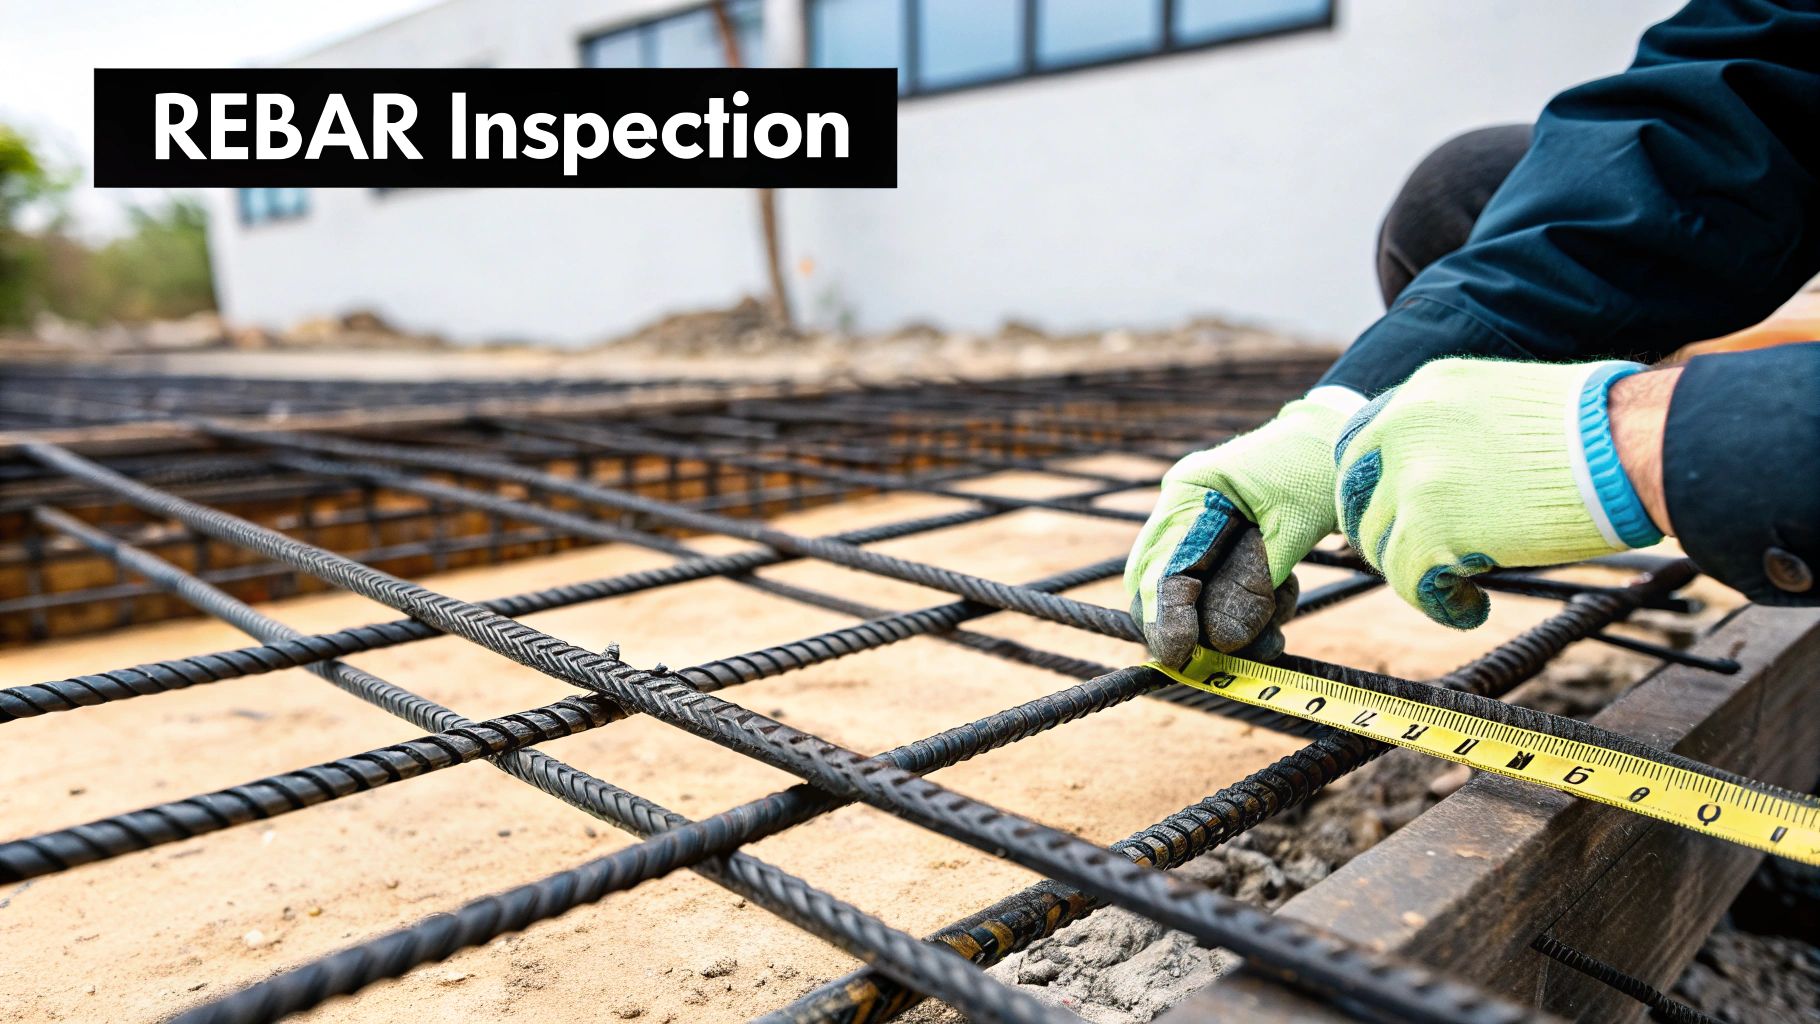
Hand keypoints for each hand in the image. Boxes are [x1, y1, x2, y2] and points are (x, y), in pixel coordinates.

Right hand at [1124, 392, 1359, 666]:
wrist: (1349, 441)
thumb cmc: (1320, 469)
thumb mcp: (1292, 528)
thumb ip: (1254, 583)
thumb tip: (1220, 641)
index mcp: (1190, 492)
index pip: (1160, 567)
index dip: (1165, 617)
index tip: (1182, 657)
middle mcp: (1184, 510)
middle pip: (1159, 586)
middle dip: (1193, 627)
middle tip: (1230, 658)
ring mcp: (1199, 527)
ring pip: (1190, 596)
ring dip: (1230, 621)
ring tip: (1279, 618)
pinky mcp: (1222, 543)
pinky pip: (1217, 590)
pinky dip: (1248, 609)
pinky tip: (1282, 600)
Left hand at [1332, 358, 1663, 628]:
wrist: (1630, 446)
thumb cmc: (1597, 427)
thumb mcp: (1504, 402)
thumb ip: (1455, 430)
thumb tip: (1448, 473)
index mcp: (1422, 393)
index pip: (1360, 445)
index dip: (1370, 488)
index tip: (1390, 513)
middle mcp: (1404, 429)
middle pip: (1357, 497)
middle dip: (1382, 533)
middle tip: (1417, 558)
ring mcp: (1413, 479)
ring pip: (1380, 544)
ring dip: (1413, 572)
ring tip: (1460, 587)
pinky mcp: (1432, 528)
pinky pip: (1409, 582)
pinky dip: (1439, 604)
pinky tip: (1472, 608)